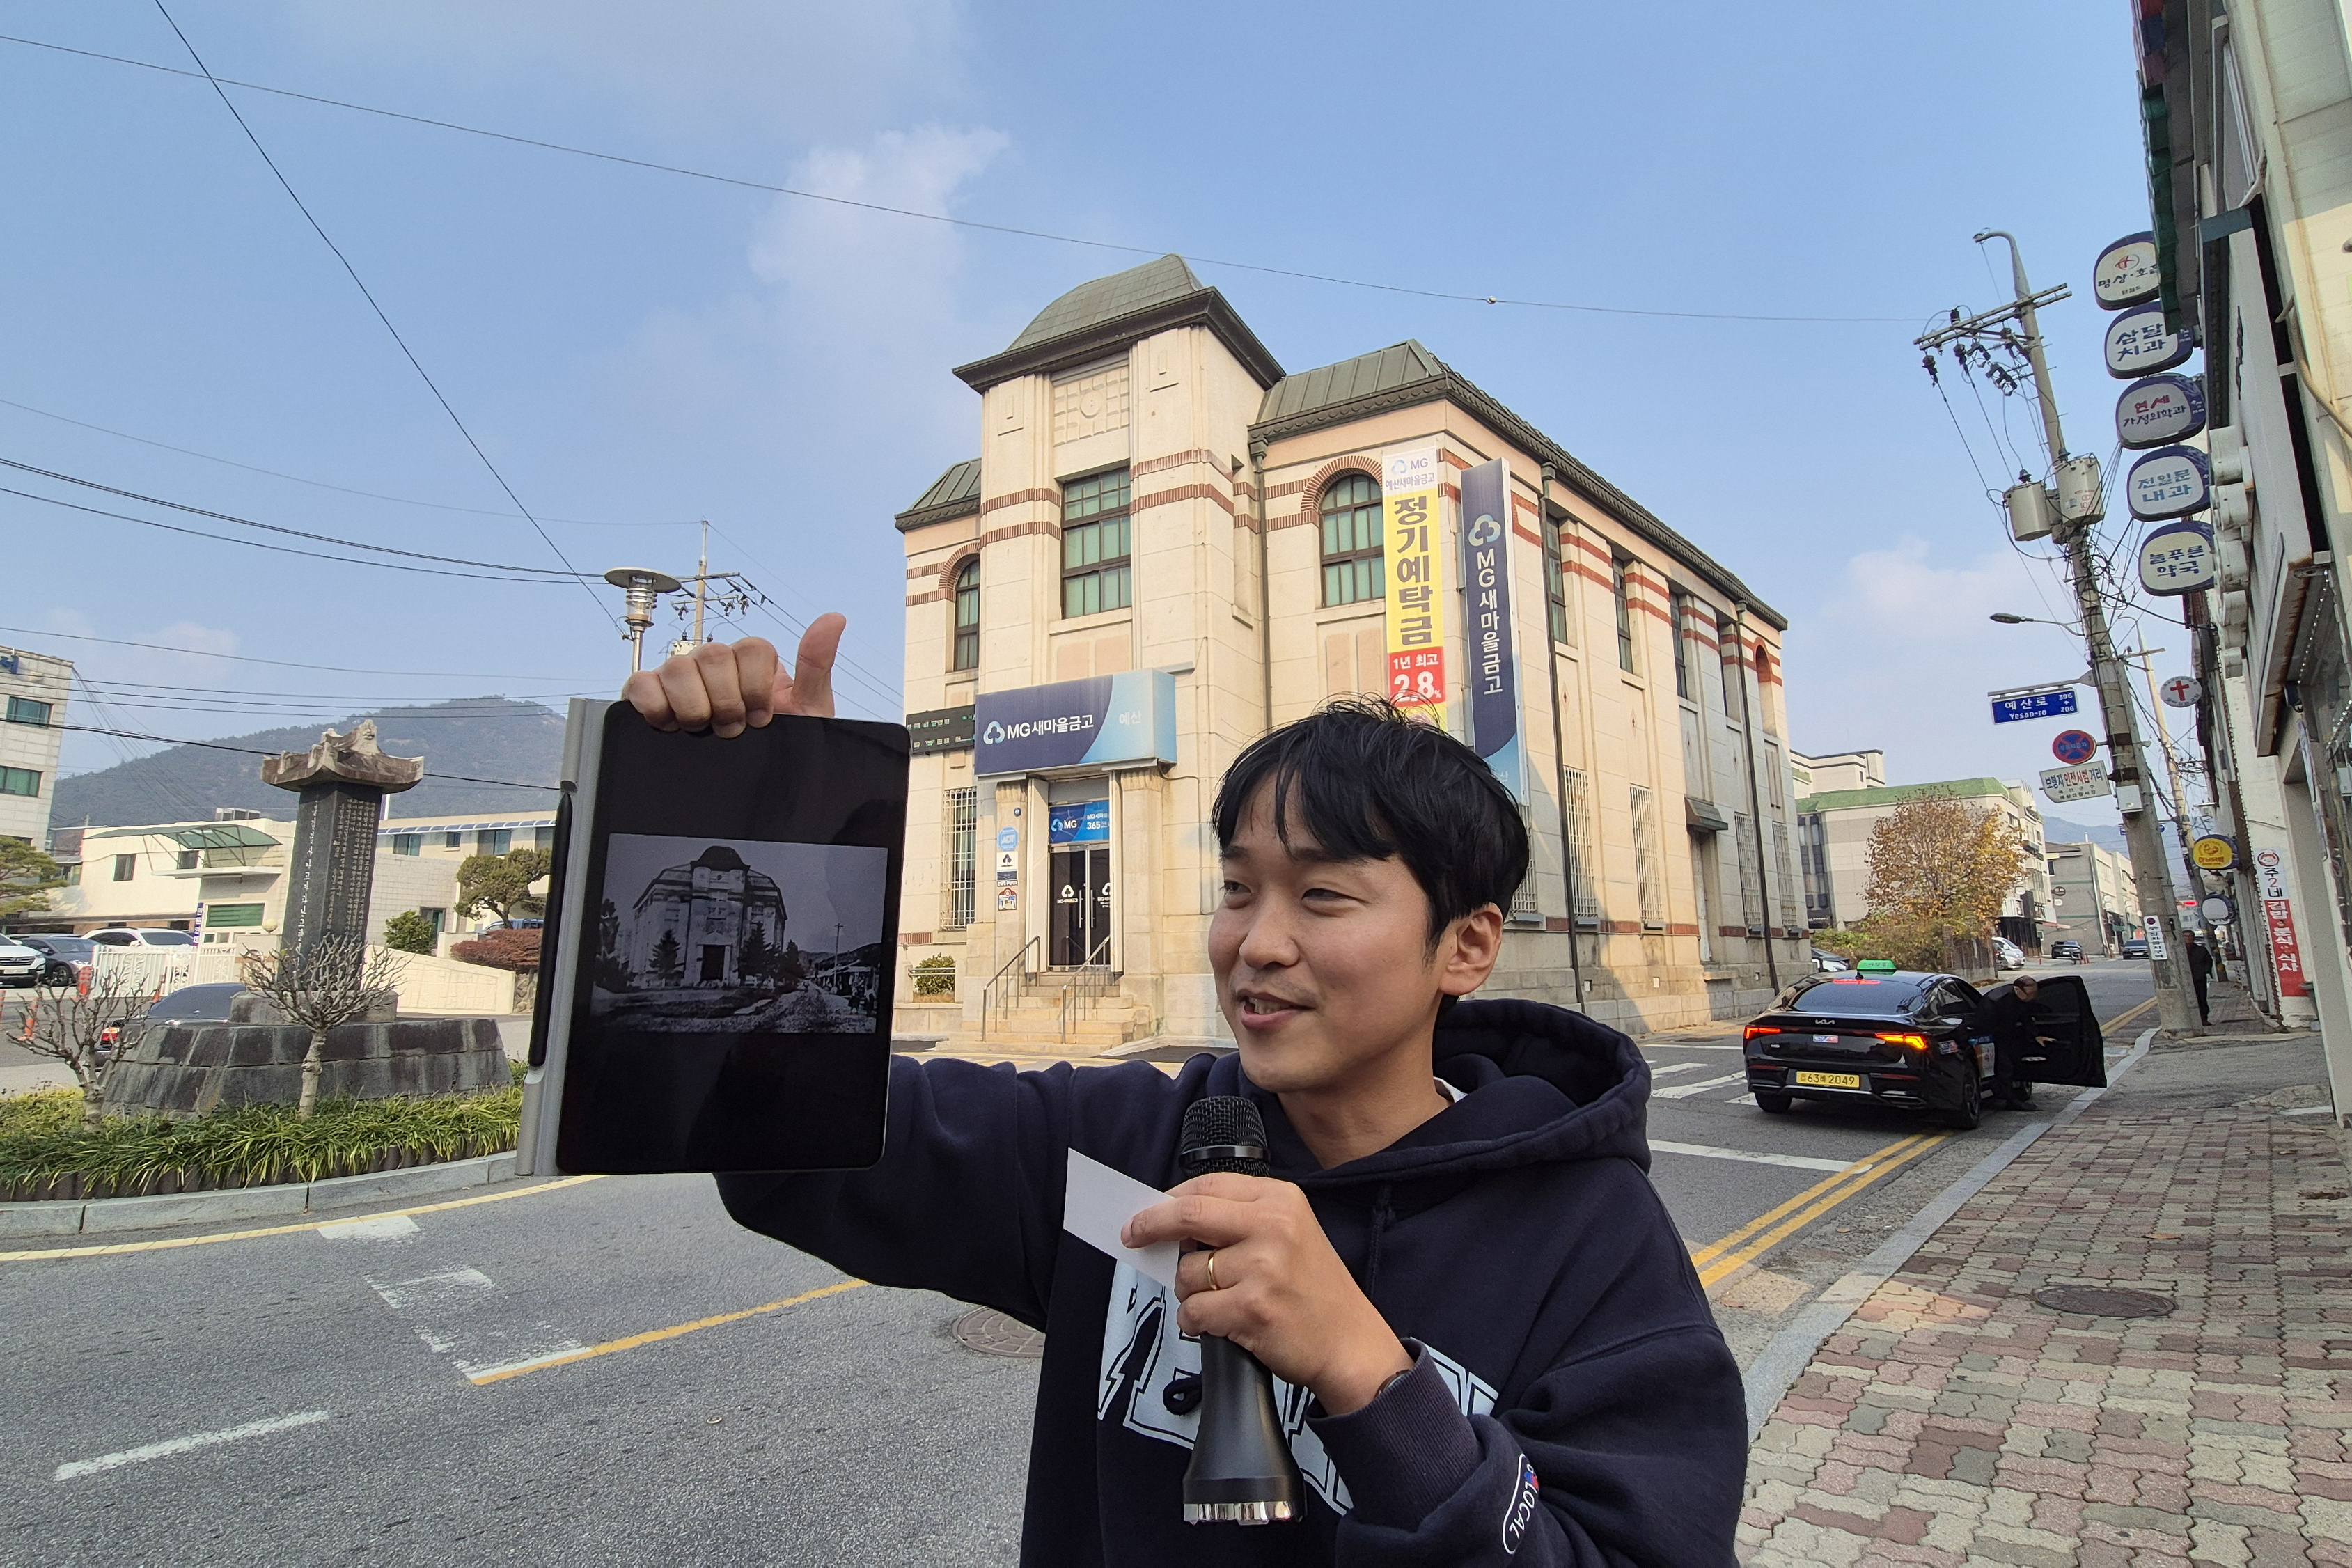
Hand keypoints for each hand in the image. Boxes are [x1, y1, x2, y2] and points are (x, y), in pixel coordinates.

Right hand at [621, 615, 845, 735]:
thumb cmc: (780, 746)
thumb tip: (834, 619)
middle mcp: (712, 665)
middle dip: (727, 701)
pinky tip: (672, 724)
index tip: (763, 716)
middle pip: (711, 654)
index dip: (756, 686)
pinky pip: (639, 684)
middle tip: (733, 727)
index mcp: (749, 664)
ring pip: (677, 668)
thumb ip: (816, 665)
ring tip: (704, 729)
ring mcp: (679, 679)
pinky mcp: (648, 696)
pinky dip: (654, 704)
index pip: (750, 648)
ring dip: (694, 706)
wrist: (760, 789)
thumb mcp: (807, 712)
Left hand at [1122, 1172, 1411, 1416]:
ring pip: (1188, 1272)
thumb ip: (1240, 1220)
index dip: (1168, 1199)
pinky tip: (1219, 1325)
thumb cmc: (1315, 1293)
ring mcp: (1263, 1268)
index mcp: (1281, 1200)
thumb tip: (1174, 1222)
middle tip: (1132, 1235)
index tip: (1146, 1212)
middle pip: (1189, 1214)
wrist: (1352, 1345)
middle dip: (1150, 1225)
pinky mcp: (1252, 1309)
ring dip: (1190, 1292)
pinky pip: (1194, 1312)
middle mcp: (1273, 1227)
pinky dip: (1195, 1322)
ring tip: (1221, 1302)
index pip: (1208, 1186)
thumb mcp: (1291, 1234)